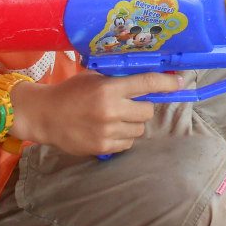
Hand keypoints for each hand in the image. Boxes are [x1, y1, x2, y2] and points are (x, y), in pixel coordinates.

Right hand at [10, 71, 181, 155]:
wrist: (45, 116)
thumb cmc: (71, 92)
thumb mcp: (94, 78)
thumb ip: (118, 79)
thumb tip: (149, 78)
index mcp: (108, 88)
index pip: (146, 83)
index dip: (166, 84)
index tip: (180, 83)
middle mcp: (110, 110)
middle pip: (147, 111)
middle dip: (142, 107)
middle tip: (128, 104)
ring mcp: (107, 131)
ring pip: (139, 128)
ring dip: (132, 123)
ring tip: (114, 118)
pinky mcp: (103, 147)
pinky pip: (128, 142)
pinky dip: (123, 136)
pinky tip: (107, 129)